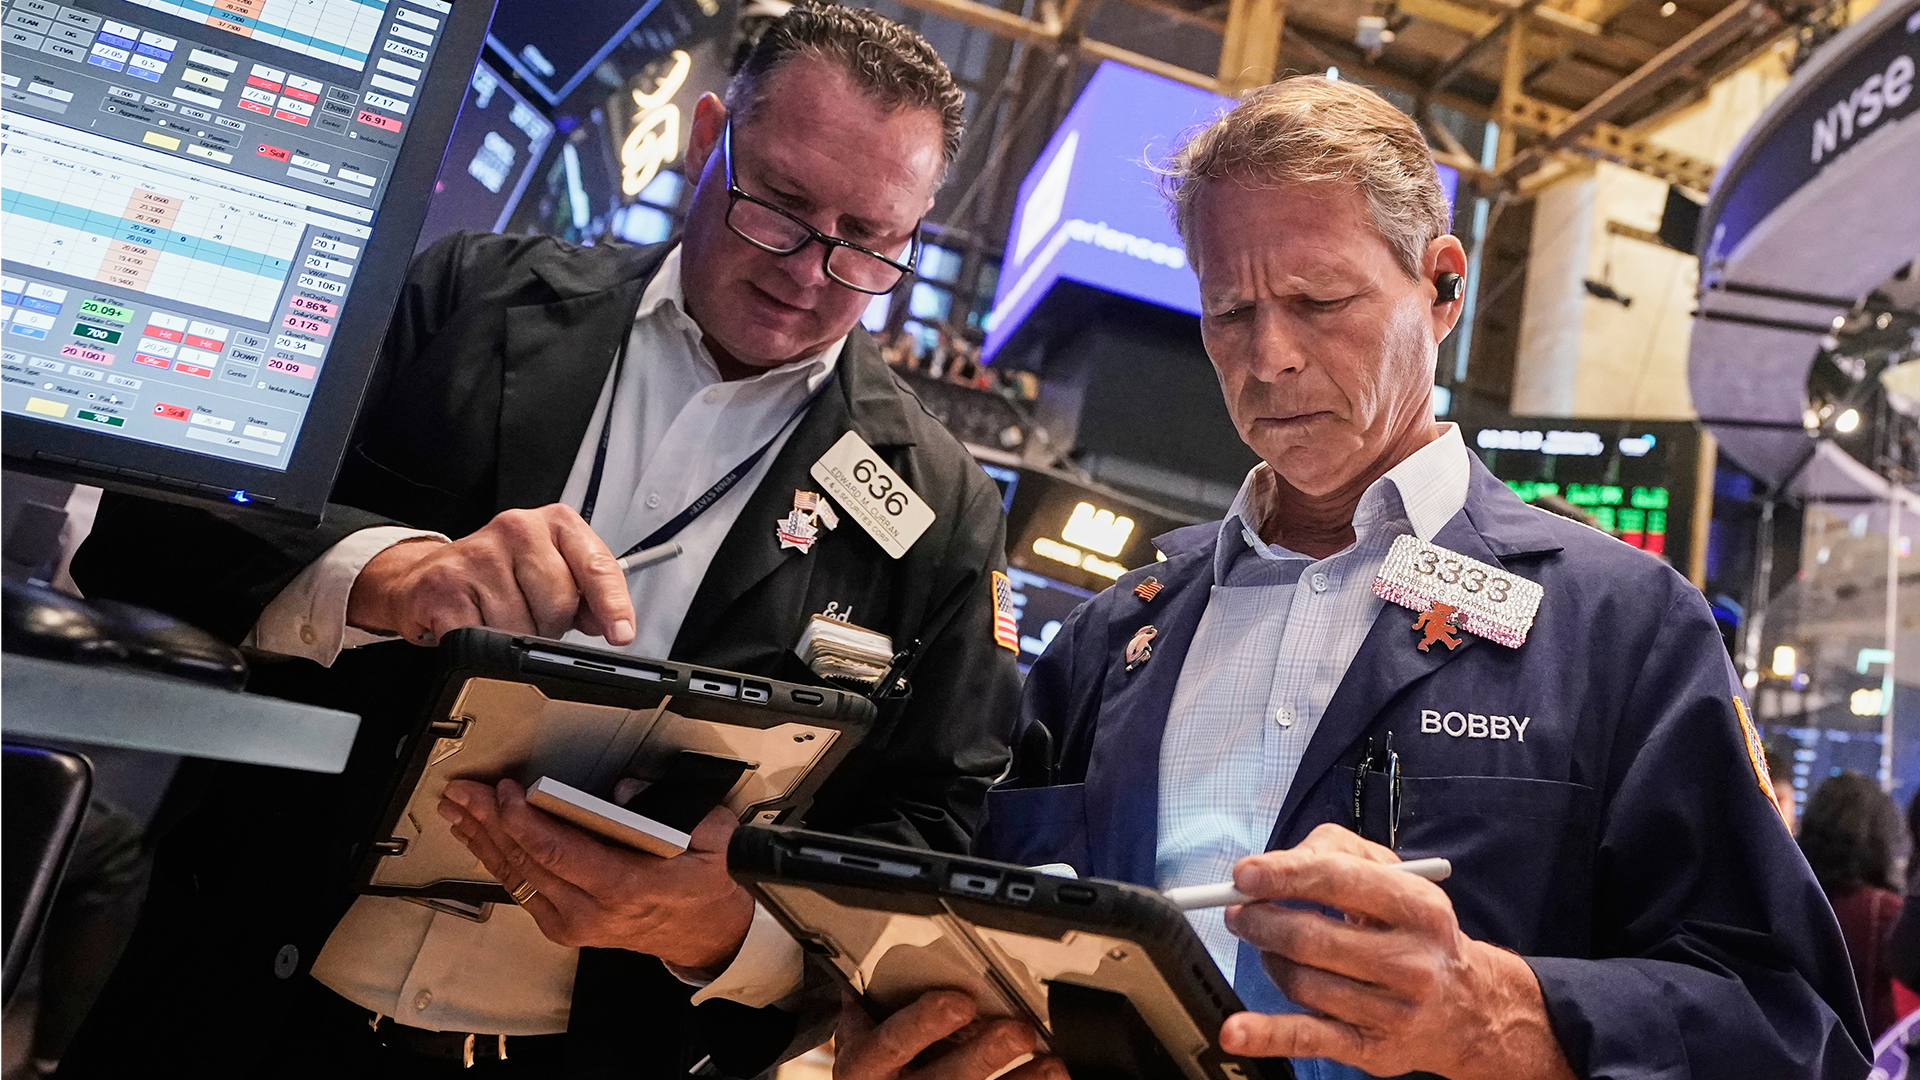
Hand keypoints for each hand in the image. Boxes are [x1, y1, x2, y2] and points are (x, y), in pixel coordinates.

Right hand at [348, 504, 634, 645]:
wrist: (426, 576)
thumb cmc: (497, 575)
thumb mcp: (550, 572)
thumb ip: (587, 595)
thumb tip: (610, 624)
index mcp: (554, 523)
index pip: (596, 565)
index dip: (612, 604)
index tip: (621, 634)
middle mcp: (518, 528)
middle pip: (560, 602)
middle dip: (550, 627)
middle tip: (530, 619)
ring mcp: (479, 554)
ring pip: (522, 626)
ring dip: (515, 639)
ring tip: (498, 620)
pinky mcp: (445, 586)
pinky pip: (482, 638)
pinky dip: (482, 647)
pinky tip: (474, 626)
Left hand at [439, 778, 752, 969]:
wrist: (699, 936)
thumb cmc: (699, 888)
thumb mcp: (709, 840)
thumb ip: (682, 808)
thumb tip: (628, 787)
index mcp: (624, 886)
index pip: (558, 852)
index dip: (524, 820)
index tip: (505, 792)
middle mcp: (590, 910)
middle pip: (525, 860)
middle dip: (488, 821)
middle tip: (463, 792)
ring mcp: (571, 922)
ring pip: (514, 876)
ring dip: (481, 838)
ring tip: (457, 809)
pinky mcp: (561, 926)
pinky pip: (519, 888)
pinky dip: (493, 859)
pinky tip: (477, 838)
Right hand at [833, 990, 1064, 1079]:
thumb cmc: (866, 1062)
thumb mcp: (856, 1031)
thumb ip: (876, 1003)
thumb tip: (902, 958)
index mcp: (864, 1064)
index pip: (894, 1042)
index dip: (926, 1023)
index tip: (961, 1002)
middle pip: (943, 1079)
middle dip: (984, 1056)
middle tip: (1018, 1032)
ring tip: (1051, 1065)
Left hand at [1219, 823, 1573, 1079]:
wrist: (1469, 1005)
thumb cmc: (1416, 931)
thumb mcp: (1395, 877)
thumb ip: (1336, 853)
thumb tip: (1275, 865)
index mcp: (1419, 908)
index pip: (1338, 881)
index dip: (1283, 875)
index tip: (1243, 875)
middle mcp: (1412, 961)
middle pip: (1310, 938)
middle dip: (1260, 921)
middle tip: (1241, 912)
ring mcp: (1393, 1010)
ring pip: (1300, 981)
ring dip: (1269, 959)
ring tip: (1271, 948)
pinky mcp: (1373, 1048)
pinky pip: (1307, 1038)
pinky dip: (1265, 1035)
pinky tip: (1236, 1031)